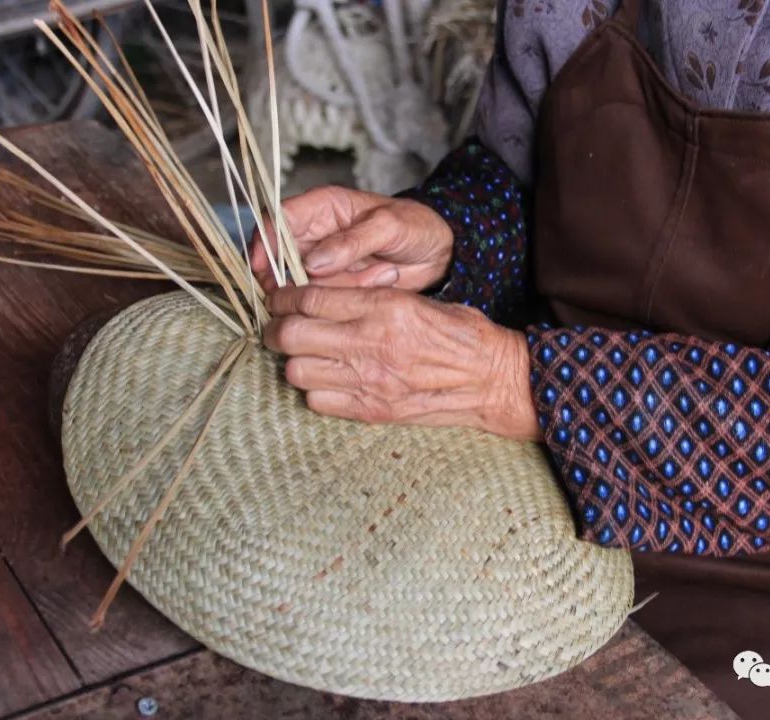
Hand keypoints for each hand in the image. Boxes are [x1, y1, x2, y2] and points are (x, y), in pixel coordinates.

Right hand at [250, 186, 452, 292]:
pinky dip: (353, 295)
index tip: (263, 268)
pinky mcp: (337, 288)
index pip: (276, 221)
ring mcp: (324, 265)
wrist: (439, 251)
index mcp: (321, 208)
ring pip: (306, 286)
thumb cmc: (414, 225)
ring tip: (384, 271)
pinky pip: (329, 300)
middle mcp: (315, 236)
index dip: (264, 243)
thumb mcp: (388, 226)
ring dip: (342, 286)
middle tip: (333, 283)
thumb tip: (312, 263)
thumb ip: (351, 242)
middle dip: (302, 278)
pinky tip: (384, 278)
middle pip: (280, 261)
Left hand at [263, 285, 541, 441]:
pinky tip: (328, 381)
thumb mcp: (417, 300)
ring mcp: (370, 381)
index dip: (282, 297)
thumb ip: (369, 297)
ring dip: (293, 361)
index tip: (277, 298)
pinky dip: (314, 391)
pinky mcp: (373, 410)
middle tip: (277, 328)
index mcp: (384, 306)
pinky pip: (318, 402)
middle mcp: (372, 342)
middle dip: (275, 330)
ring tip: (303, 355)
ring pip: (297, 370)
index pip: (309, 298)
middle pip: (292, 334)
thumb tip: (321, 298)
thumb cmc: (461, 336)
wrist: (493, 380)